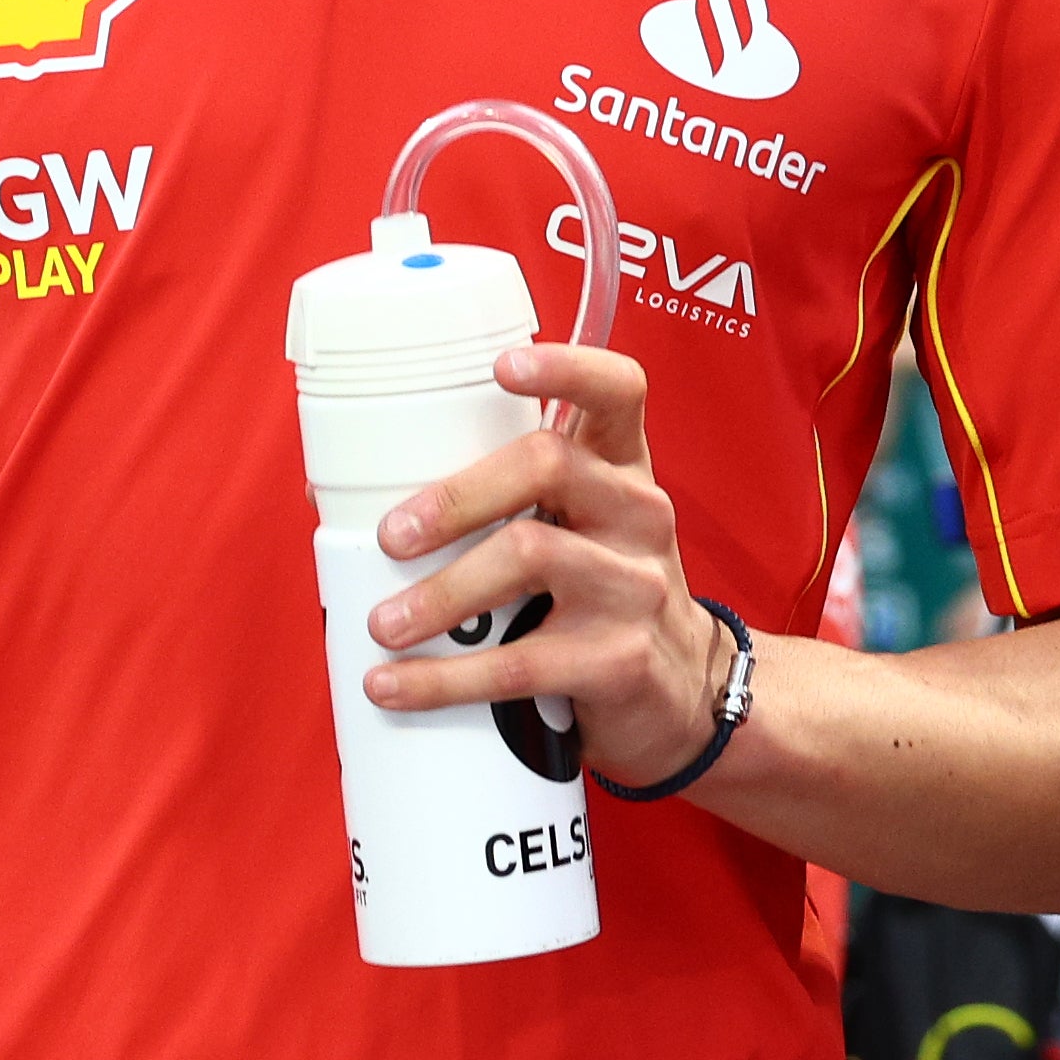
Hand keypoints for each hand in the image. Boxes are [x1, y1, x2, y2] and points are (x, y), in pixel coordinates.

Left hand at [362, 340, 732, 793]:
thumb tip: (377, 506)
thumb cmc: (605, 594)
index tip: (503, 366)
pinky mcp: (622, 659)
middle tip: (392, 537)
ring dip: (442, 592)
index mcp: (621, 466)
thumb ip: (518, 499)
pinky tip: (395, 684)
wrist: (683, 692)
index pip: (616, 391)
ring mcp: (635, 584)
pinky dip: (444, 677)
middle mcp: (637, 511)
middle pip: (547, 465)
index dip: (565, 367)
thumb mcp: (587, 527)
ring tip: (384, 623)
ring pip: (530, 556)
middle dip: (456, 496)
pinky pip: (521, 661)